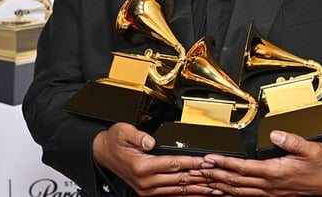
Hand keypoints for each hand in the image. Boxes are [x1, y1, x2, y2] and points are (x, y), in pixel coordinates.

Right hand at [92, 122, 213, 195]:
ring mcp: (147, 189)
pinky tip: (199, 193)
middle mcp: (146, 181)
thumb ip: (138, 136)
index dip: (192, 163)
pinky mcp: (149, 192)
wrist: (103, 154)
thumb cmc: (114, 142)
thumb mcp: (123, 132)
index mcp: (142, 166)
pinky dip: (187, 194)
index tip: (207, 162)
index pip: (174, 164)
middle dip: (200, 178)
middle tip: (218, 177)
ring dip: (197, 189)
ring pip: (178, 190)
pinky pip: (172, 195)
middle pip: (179, 180)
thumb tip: (151, 140)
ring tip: (214, 188)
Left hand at [191, 131, 321, 195]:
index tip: (209, 158)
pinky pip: (248, 196)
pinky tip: (224, 193)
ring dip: (220, 186)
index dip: (224, 163)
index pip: (244, 168)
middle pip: (236, 182)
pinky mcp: (274, 195)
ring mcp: (271, 193)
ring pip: (239, 192)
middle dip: (215, 175)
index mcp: (276, 172)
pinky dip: (233, 194)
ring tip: (204, 181)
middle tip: (197, 170)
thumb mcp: (312, 148)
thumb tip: (274, 134)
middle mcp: (271, 185)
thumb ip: (292, 141)